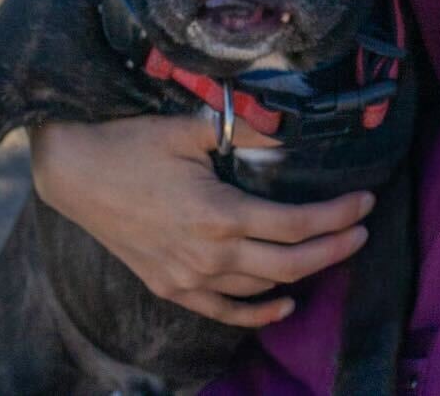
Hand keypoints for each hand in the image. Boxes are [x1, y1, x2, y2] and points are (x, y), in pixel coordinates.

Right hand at [29, 115, 373, 325]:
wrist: (74, 174)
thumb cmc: (131, 144)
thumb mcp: (191, 129)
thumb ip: (245, 131)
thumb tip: (289, 127)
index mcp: (220, 213)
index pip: (295, 224)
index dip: (336, 216)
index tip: (365, 202)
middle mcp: (209, 254)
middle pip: (289, 263)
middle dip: (334, 247)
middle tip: (363, 231)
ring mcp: (188, 277)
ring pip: (262, 289)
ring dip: (302, 273)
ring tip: (331, 251)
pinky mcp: (170, 286)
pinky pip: (223, 311)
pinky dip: (257, 312)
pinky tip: (283, 304)